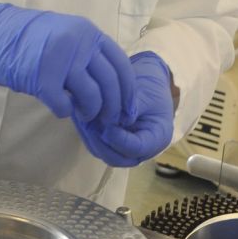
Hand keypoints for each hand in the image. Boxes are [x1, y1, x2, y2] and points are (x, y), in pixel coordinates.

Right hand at [0, 4, 135, 123]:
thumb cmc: (30, 39)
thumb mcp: (67, 35)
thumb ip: (88, 54)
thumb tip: (111, 88)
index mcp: (89, 33)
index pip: (121, 65)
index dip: (127, 91)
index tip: (127, 109)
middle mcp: (80, 43)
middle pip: (110, 84)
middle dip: (113, 108)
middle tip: (107, 120)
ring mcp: (61, 59)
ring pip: (91, 96)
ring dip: (91, 112)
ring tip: (83, 115)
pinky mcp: (42, 77)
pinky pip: (63, 104)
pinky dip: (65, 112)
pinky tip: (61, 109)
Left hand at [74, 52, 175, 166]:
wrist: (145, 80)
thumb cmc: (150, 86)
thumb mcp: (145, 94)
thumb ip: (130, 108)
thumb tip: (112, 122)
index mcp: (157, 138)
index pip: (136, 149)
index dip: (120, 140)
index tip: (108, 128)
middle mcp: (140, 150)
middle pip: (116, 157)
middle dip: (100, 143)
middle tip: (89, 126)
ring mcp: (123, 148)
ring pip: (101, 151)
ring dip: (90, 137)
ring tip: (82, 120)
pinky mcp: (110, 142)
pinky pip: (95, 143)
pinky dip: (86, 132)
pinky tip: (80, 118)